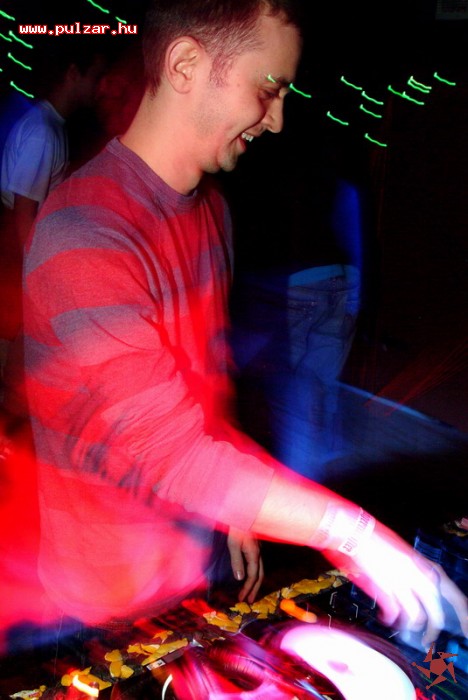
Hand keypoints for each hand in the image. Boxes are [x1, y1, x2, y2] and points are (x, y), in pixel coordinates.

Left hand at [227, 527, 263, 603]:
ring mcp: (258, 549)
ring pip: (261, 569)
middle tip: (249, 601)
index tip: (241, 599)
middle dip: (255, 589)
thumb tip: (240, 579)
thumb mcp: (233, 544)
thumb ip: (237, 561)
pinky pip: (258, 564)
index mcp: (254, 554)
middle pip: (260, 575)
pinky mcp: (256, 546)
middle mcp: (259, 553)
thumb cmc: (236, 527)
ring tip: (251, 591)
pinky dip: (255, 573)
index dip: (247, 589)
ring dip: (256, 582)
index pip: (253, 576)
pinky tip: (250, 574)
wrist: (242, 511)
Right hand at [326, 521, 467, 645]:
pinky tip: (386, 619)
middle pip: (435, 609)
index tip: (464, 626)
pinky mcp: (383, 588)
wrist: (354, 531)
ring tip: (404, 628)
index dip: (461, 611)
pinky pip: (394, 613)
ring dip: (410, 626)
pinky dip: (390, 620)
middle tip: (429, 639)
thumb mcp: (401, 551)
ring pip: (416, 615)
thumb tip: (418, 583)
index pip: (450, 591)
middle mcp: (415, 574)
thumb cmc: (374, 537)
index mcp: (421, 564)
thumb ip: (412, 568)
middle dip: (434, 628)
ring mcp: (399, 582)